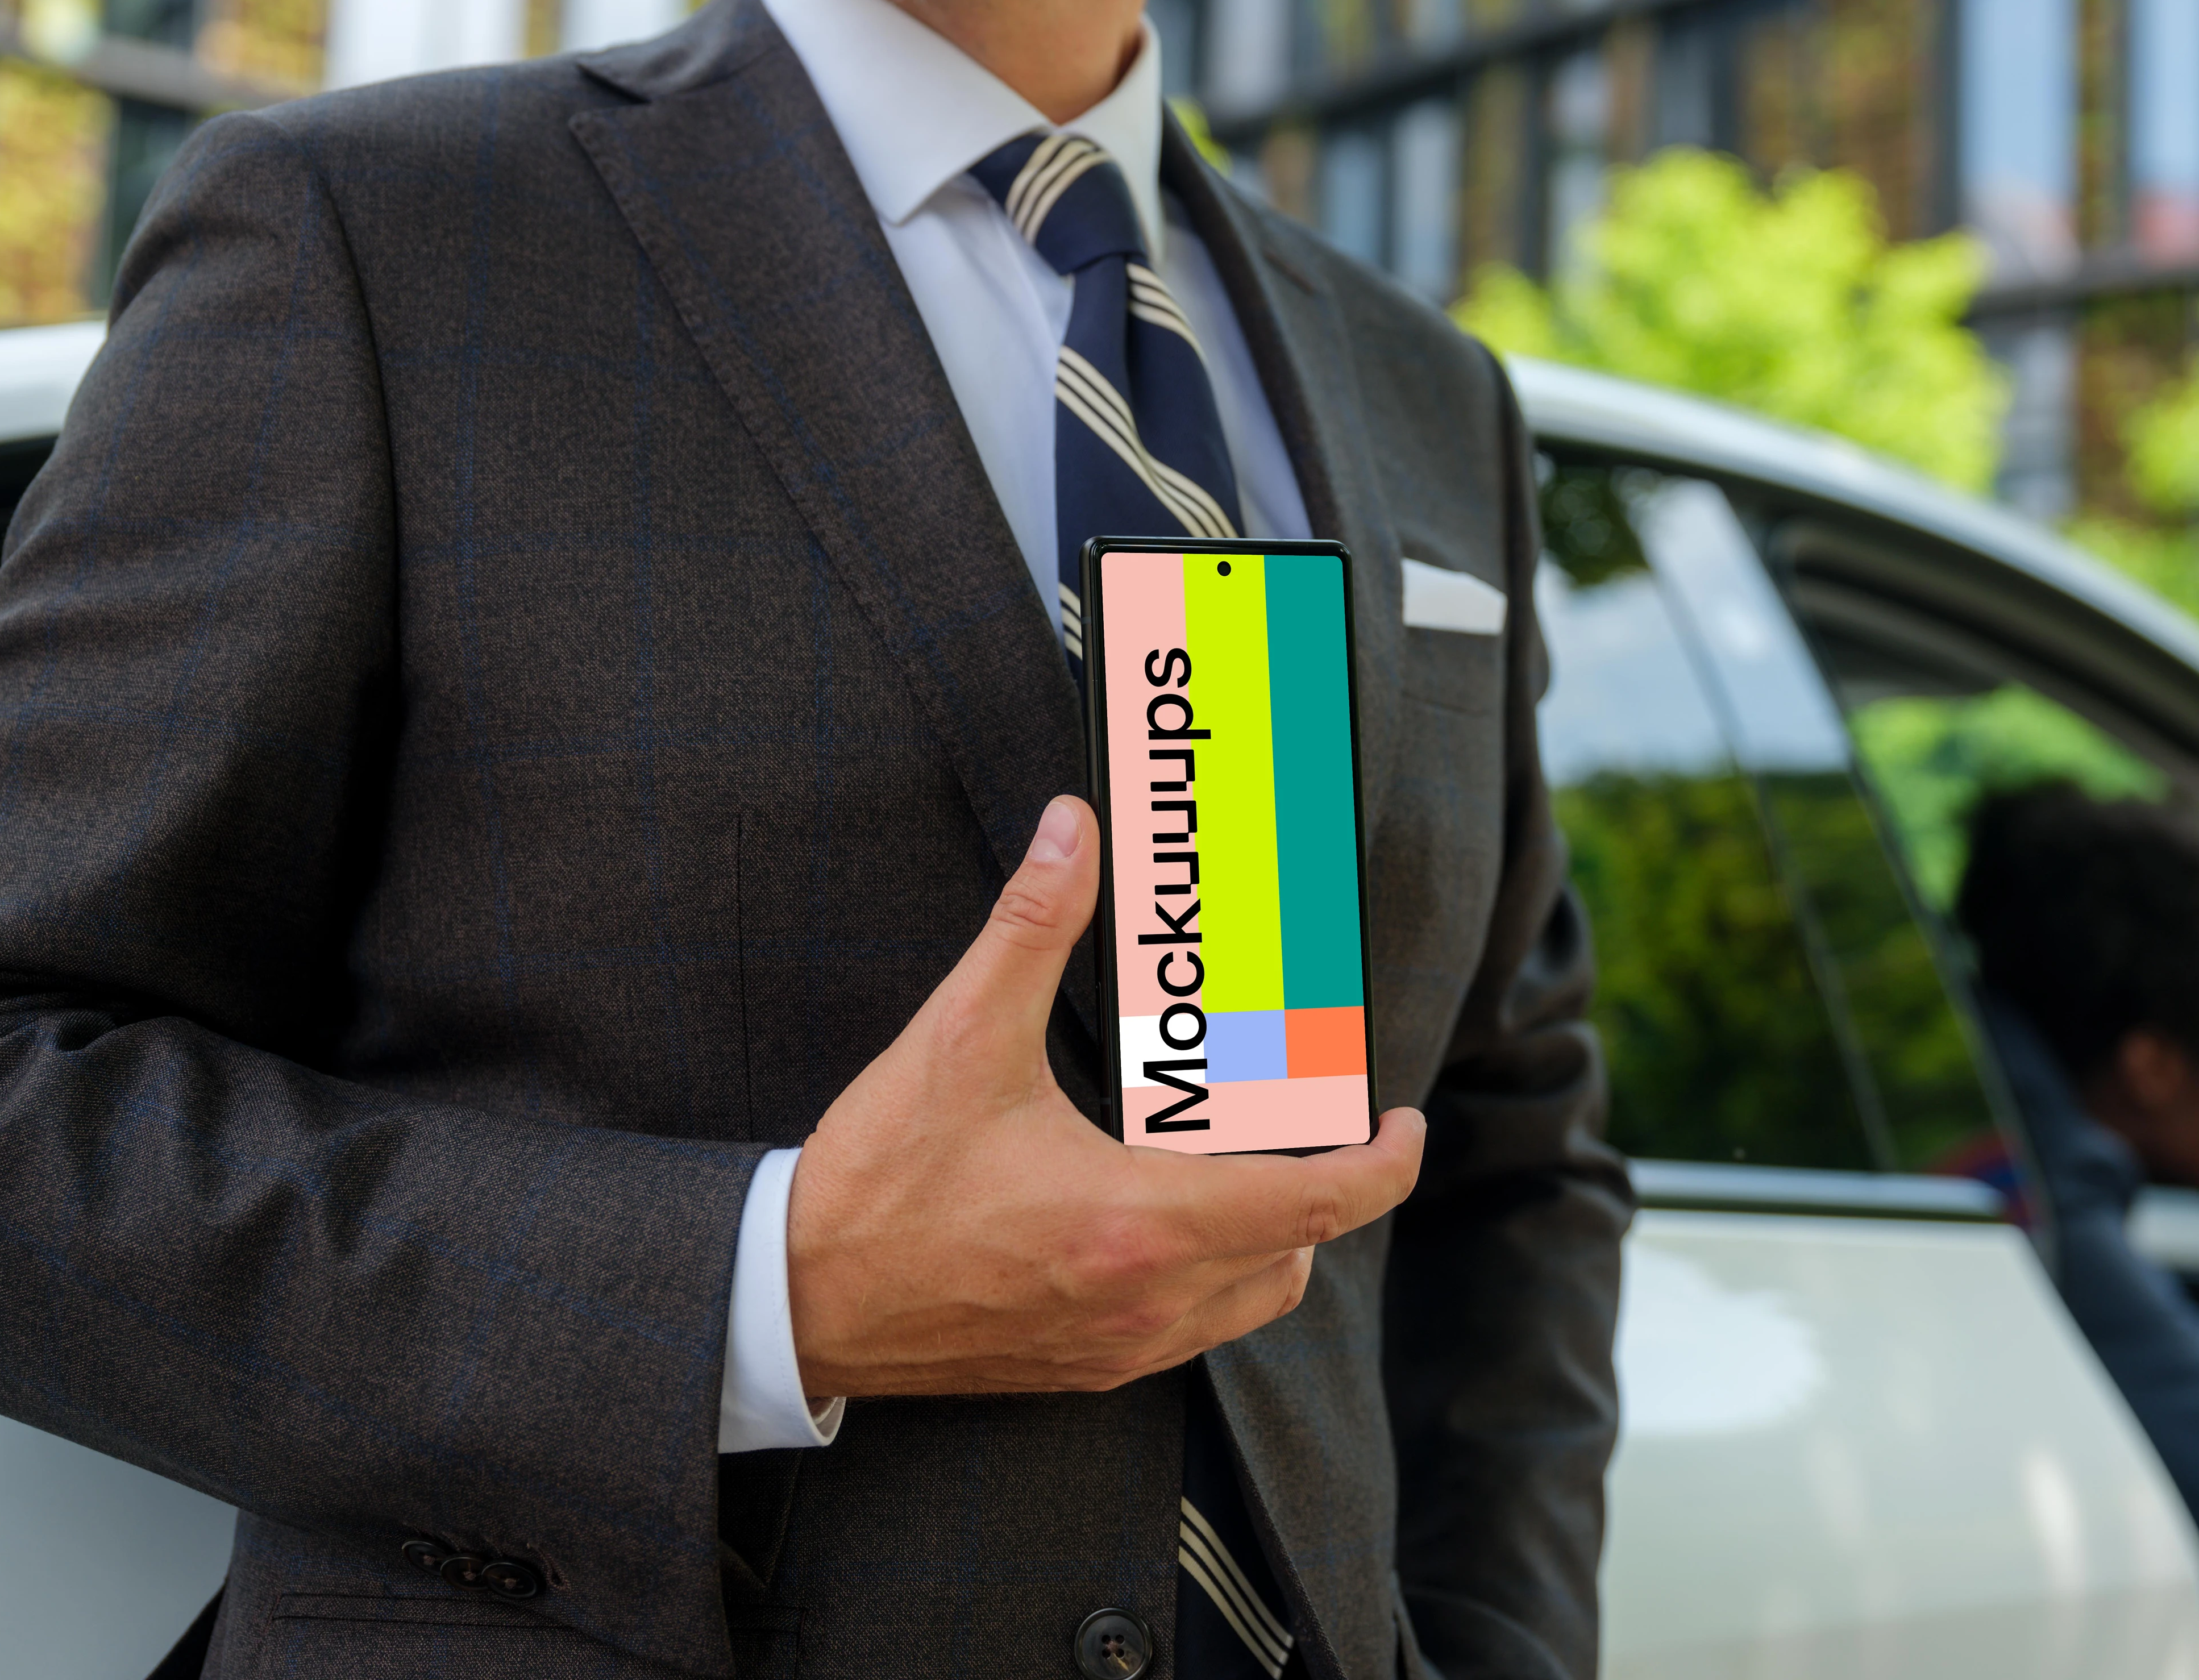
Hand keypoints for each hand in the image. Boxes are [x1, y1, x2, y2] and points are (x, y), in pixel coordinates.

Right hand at [785, 794, 1425, 1396]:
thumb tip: (1071, 828)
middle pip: (1298, 1255)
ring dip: (1270, 1239)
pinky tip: (1162, 1215)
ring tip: (1237, 1163)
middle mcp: (1146, 1299)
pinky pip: (1191, 1332)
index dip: (1385, 1165)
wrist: (793, 1300)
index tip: (1405, 1123)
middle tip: (1305, 1124)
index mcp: (1139, 1221)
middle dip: (1321, 1190)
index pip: (1318, 1205)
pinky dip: (1210, 1277)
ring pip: (1252, 1303)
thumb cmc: (877, 1180)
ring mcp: (1118, 1346)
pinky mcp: (1082, 1370)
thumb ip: (1031, 924)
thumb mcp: (958, 1037)